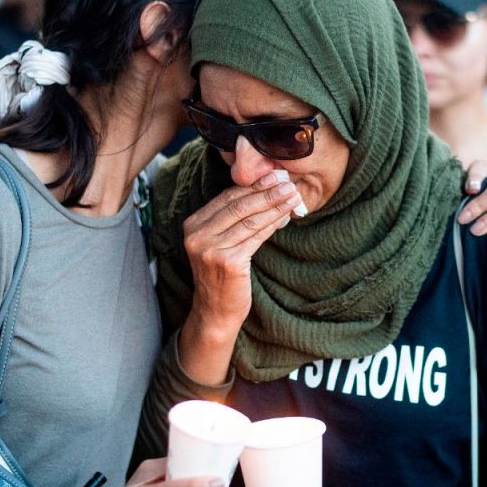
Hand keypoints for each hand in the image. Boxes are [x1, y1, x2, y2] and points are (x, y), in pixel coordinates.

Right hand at [183, 171, 301, 331]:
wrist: (216, 311)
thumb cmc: (223, 276)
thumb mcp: (220, 244)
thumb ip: (233, 220)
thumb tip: (266, 191)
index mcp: (193, 225)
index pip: (227, 198)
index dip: (253, 185)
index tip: (274, 175)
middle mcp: (197, 235)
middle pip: (238, 205)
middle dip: (267, 191)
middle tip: (289, 182)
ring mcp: (211, 249)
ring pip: (249, 219)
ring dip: (274, 205)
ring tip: (293, 196)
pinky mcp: (228, 262)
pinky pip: (256, 237)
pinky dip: (273, 224)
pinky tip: (286, 217)